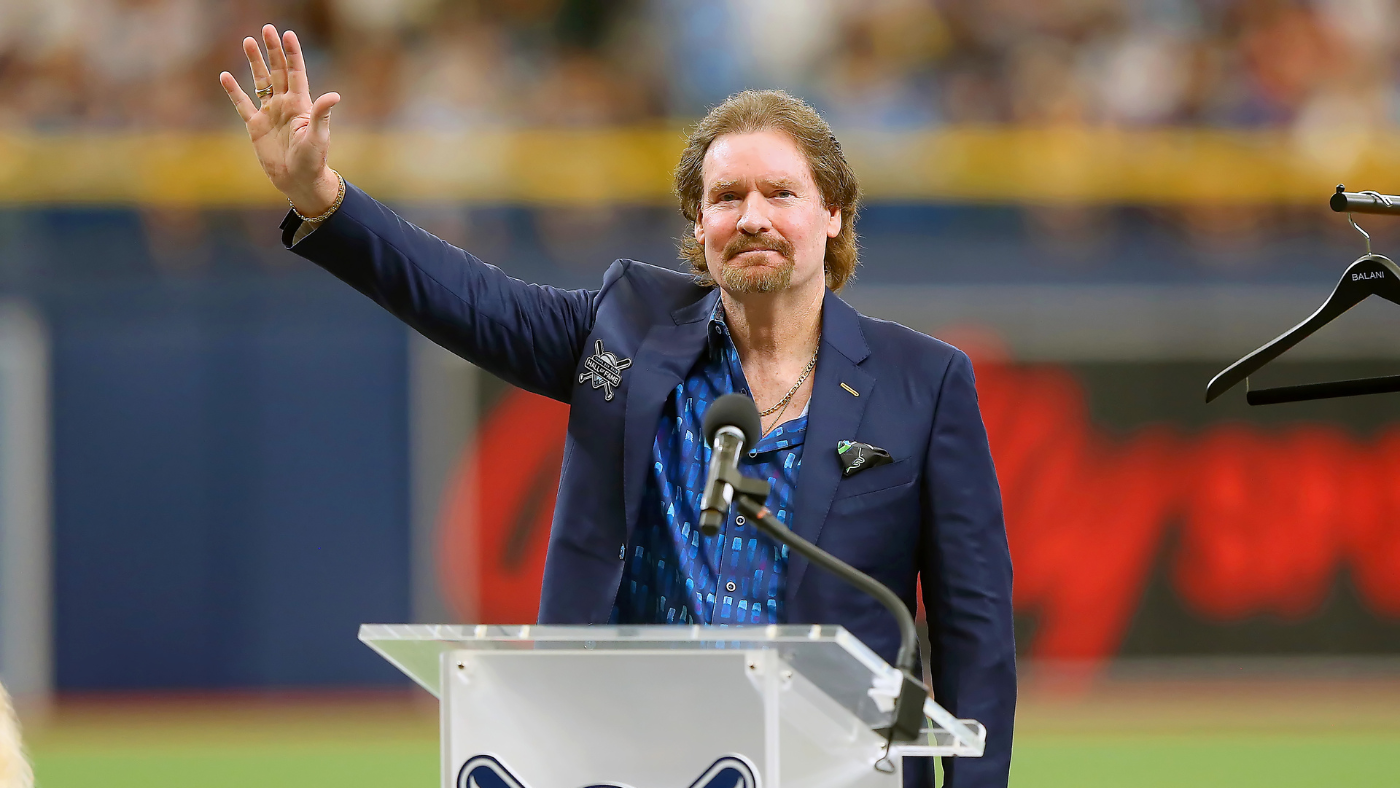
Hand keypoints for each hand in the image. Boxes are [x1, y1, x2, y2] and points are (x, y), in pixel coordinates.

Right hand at [219, 25, 340, 215]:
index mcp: (301, 104)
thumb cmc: (313, 159)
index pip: (296, 72)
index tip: (288, 34)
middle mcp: (285, 104)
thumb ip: (321, 113)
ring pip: (260, 82)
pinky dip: (234, 91)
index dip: (292, 53)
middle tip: (266, 28)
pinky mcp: (255, 126)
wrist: (298, 180)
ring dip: (254, 62)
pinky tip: (225, 76)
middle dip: (272, 50)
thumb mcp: (318, 135)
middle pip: (277, 71)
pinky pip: (243, 104)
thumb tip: (334, 95)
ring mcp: (269, 113)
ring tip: (247, 41)